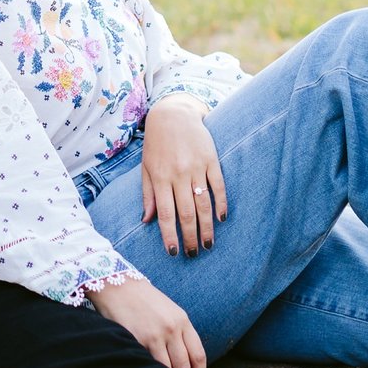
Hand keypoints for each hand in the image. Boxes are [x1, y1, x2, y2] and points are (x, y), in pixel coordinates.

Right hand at [89, 277, 206, 367]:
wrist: (117, 285)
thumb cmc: (142, 299)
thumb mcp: (168, 310)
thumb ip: (179, 331)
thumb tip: (186, 360)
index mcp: (182, 320)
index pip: (198, 355)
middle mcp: (172, 328)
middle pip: (184, 366)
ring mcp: (155, 335)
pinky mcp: (138, 340)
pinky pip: (149, 363)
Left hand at [141, 95, 226, 256]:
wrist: (173, 113)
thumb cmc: (157, 143)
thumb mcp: (146, 166)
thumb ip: (148, 194)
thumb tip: (146, 221)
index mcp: (159, 177)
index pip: (165, 213)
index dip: (169, 235)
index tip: (173, 252)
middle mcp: (178, 174)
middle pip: (186, 212)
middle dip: (190, 237)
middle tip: (193, 254)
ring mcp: (195, 167)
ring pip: (203, 203)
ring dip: (206, 227)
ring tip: (208, 244)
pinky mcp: (211, 159)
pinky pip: (218, 186)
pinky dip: (221, 204)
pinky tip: (221, 219)